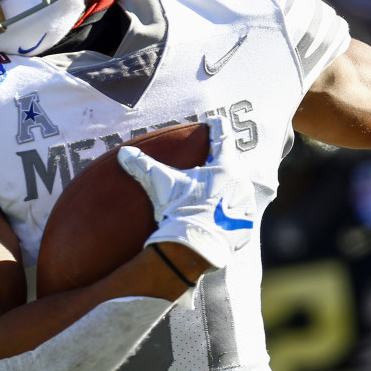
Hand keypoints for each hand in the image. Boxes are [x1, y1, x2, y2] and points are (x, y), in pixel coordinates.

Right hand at [117, 125, 255, 270]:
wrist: (194, 248)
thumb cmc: (181, 210)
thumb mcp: (161, 184)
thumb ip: (144, 166)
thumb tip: (124, 153)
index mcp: (226, 165)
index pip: (222, 136)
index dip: (215, 127)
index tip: (212, 122)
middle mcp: (242, 181)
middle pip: (233, 161)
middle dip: (222, 158)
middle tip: (211, 157)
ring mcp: (246, 204)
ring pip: (240, 186)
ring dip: (228, 184)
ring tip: (215, 187)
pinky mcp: (245, 224)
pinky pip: (240, 211)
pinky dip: (230, 209)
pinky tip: (219, 213)